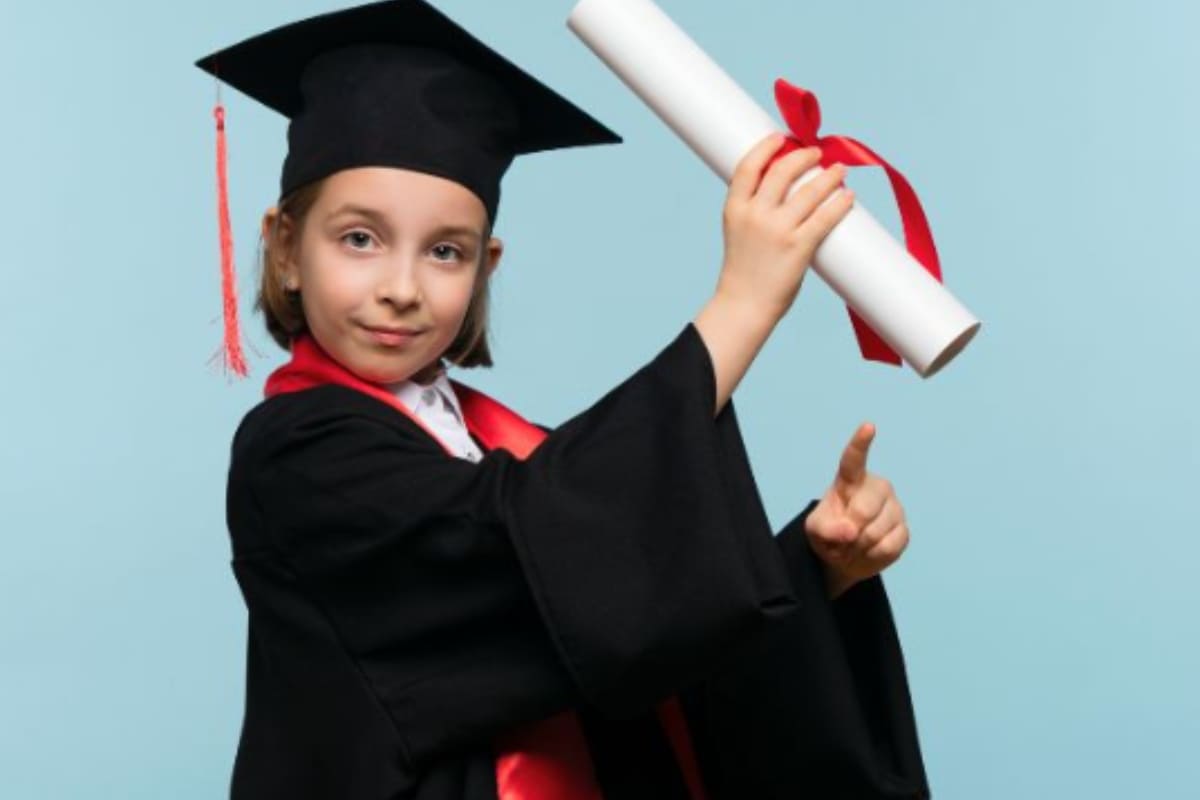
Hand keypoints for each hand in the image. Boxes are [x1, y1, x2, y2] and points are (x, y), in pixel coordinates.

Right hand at [715, 133, 853, 323]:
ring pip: (810, 190)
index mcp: (734, 209)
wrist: (744, 305)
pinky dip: (840, 203)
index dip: (767, 147)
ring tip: (839, 171)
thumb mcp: (738, 231)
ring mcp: (777, 230)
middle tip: (817, 154)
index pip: (748, 166)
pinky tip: (848, 197)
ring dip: (829, 176)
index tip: (781, 138)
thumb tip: (788, 187)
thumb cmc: (743, 270)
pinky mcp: (799, 247)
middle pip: (783, 171)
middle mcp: (755, 215)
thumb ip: (755, 209)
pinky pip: (825, 217)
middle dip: (804, 156)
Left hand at [804, 422, 909, 597]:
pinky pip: (889, 546)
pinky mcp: (904, 530)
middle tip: (842, 539)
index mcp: (850, 480)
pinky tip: (868, 551)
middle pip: (865, 507)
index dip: (860, 443)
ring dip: (860, 546)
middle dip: (851, 530)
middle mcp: (877, 488)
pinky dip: (873, 556)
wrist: (845, 558)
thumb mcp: (816, 530)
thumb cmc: (829, 533)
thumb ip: (826, 528)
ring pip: (877, 531)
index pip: (854, 459)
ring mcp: (894, 507)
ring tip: (853, 546)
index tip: (868, 427)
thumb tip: (850, 531)